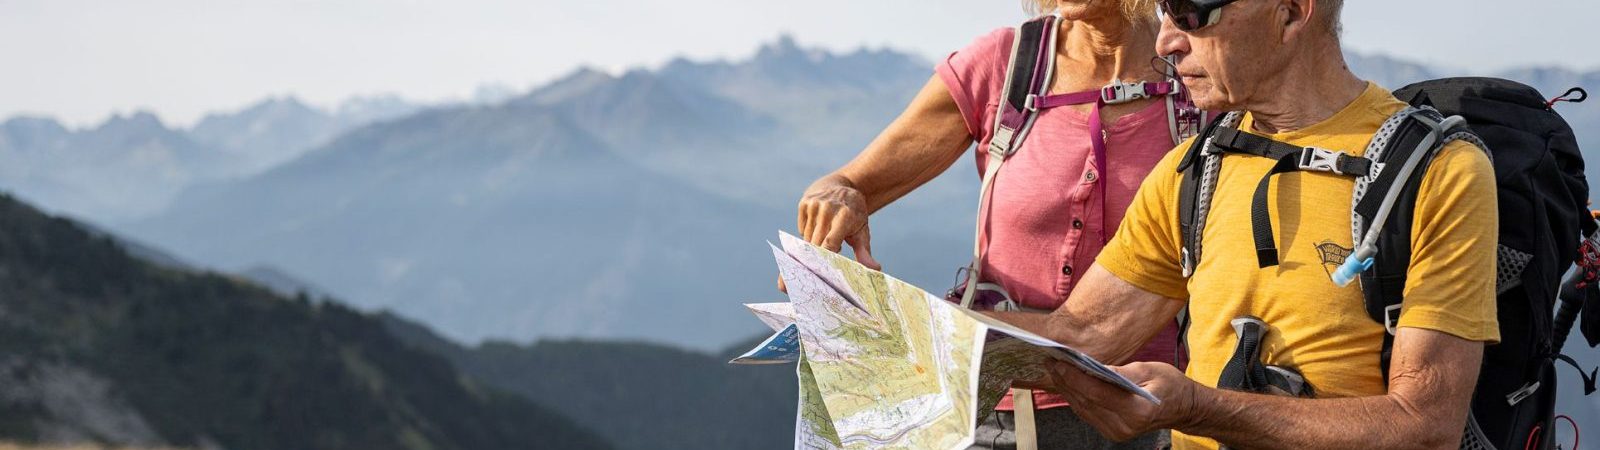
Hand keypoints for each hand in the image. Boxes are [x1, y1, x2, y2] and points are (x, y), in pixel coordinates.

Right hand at [778, 179, 881, 291]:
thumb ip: (864, 251)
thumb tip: (875, 269)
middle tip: (787, 287)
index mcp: (845, 216)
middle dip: (804, 265)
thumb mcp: (862, 230)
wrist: (840, 186)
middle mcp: (827, 209)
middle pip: (814, 244)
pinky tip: (816, 236)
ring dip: (808, 252)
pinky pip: (801, 231)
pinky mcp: (803, 205)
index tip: (814, 277)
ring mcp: (813, 205)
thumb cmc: (853, 213)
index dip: (821, 259)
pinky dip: (807, 239)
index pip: (830, 242)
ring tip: (812, 263)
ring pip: (806, 239)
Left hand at [1036, 361, 1203, 441]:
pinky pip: (1087, 414)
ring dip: (1066, 389)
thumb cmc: (1169, 385)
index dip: (1075, 377)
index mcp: (1137, 410)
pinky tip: (1066, 383)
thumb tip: (1090, 366)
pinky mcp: (1112, 432)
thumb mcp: (1148, 370)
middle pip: (1086, 401)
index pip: (1097, 393)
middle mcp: (1125, 425)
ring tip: (1053, 369)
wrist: (1182, 408)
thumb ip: (1119, 372)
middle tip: (1050, 361)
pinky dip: (1075, 397)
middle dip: (1065, 380)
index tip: (1058, 362)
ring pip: (1083, 409)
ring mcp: (1117, 432)